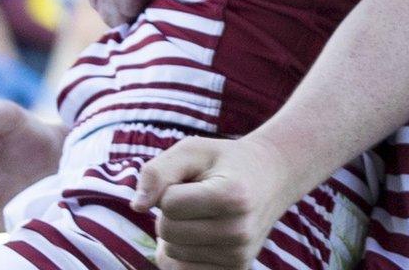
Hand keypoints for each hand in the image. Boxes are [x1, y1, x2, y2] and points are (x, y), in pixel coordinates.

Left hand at [133, 136, 297, 269]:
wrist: (271, 179)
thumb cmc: (225, 162)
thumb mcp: (193, 150)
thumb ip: (158, 171)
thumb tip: (137, 206)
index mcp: (232, 197)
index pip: (169, 204)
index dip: (170, 188)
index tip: (193, 181)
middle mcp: (239, 232)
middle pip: (168, 231)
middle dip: (170, 213)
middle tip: (196, 197)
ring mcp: (238, 257)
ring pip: (169, 255)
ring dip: (175, 233)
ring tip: (201, 215)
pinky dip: (178, 256)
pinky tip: (197, 237)